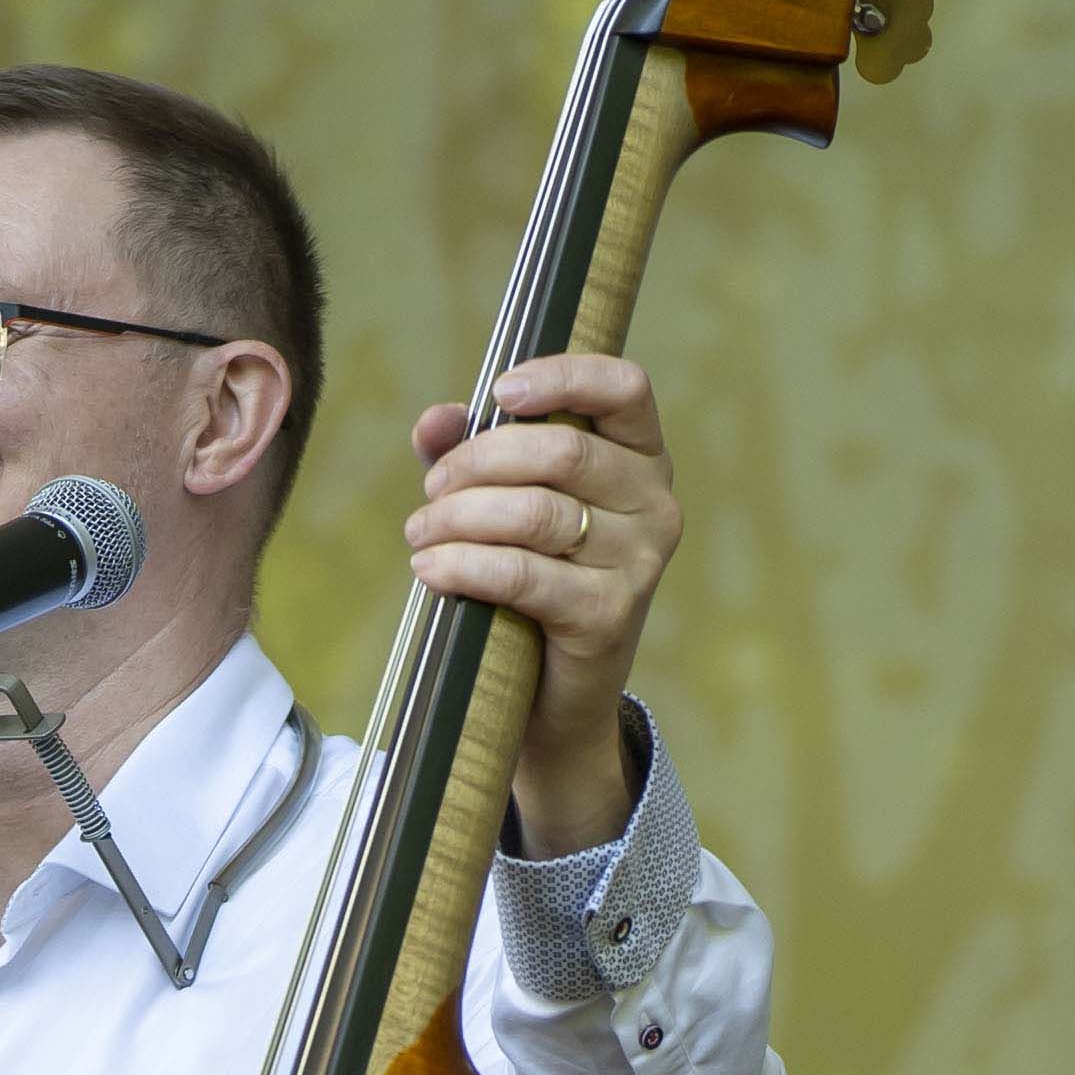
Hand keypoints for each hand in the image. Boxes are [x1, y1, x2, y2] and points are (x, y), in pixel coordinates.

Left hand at [402, 349, 678, 852]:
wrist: (558, 698)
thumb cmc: (533, 581)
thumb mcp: (504, 502)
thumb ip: (471, 451)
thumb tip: (434, 420)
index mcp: (641, 458)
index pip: (625, 387)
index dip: (563, 376)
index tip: (499, 393)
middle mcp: (655, 503)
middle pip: (561, 451)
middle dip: (477, 464)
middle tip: (431, 492)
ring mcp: (640, 562)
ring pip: (537, 512)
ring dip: (461, 517)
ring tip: (419, 533)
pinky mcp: (609, 614)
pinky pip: (525, 574)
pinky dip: (466, 565)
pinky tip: (429, 568)